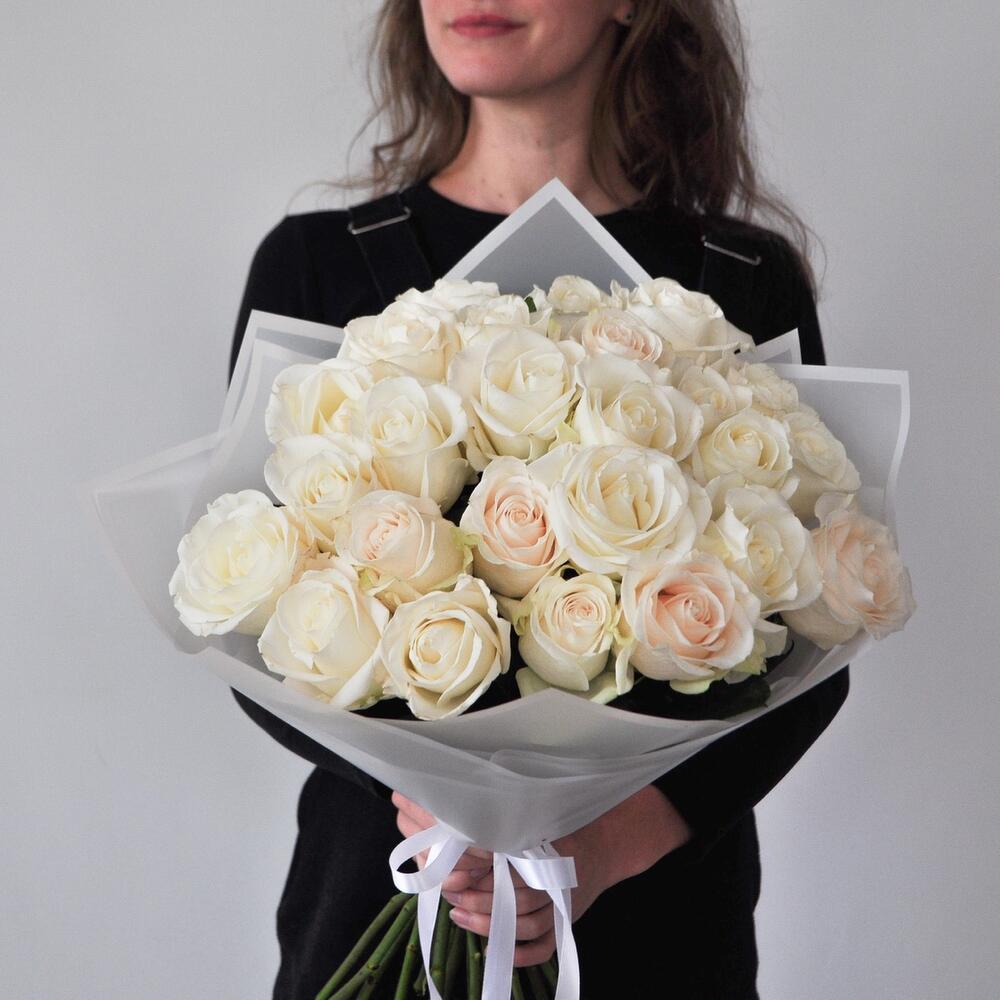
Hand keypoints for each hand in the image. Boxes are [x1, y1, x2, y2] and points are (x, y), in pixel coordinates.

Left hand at [390, 786, 691, 966]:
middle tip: (452, 897)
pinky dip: (521, 954)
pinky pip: (545, 947)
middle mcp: (560, 878)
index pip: (513, 865)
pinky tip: (493, 949)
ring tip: (461, 917)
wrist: (607, 844)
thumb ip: (509, 819)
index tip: (453, 874)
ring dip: (492, 926)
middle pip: (518, 899)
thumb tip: (463, 821)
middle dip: (481, 901)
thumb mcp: (541, 813)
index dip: (480, 873)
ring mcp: (564, 904)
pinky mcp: (565, 922)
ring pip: (528, 925)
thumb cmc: (565, 825)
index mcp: (552, 848)